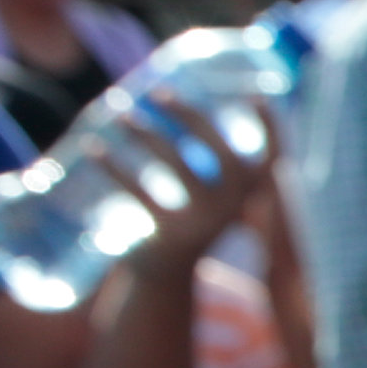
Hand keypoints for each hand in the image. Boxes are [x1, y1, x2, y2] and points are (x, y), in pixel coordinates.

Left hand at [104, 89, 275, 275]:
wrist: (166, 274)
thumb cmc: (188, 221)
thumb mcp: (211, 195)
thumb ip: (217, 160)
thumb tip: (190, 103)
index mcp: (252, 198)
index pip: (273, 159)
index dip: (271, 130)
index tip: (259, 96)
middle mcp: (234, 210)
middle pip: (222, 156)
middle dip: (191, 118)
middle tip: (157, 92)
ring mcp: (204, 223)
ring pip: (176, 166)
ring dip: (146, 135)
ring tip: (120, 115)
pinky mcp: (171, 234)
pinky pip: (140, 192)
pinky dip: (114, 167)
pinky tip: (93, 148)